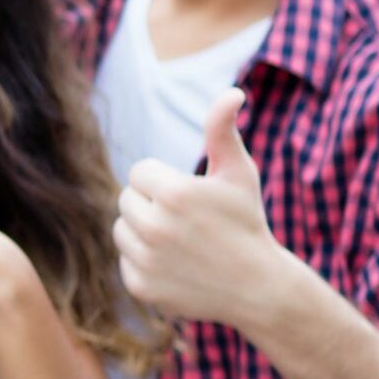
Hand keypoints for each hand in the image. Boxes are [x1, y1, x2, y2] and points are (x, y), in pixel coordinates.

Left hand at [114, 89, 285, 326]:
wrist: (258, 287)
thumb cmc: (246, 222)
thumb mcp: (239, 173)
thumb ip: (223, 131)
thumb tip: (233, 92)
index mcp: (174, 193)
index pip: (139, 172)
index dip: (164, 181)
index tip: (189, 195)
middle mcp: (154, 227)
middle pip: (126, 200)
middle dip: (151, 204)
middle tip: (185, 219)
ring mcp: (146, 260)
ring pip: (121, 230)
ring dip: (143, 231)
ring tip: (180, 240)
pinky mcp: (140, 286)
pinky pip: (125, 261)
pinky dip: (144, 262)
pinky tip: (176, 265)